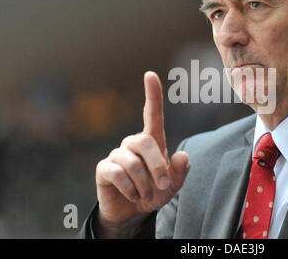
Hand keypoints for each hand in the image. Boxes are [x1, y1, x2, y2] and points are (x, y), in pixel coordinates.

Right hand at [94, 71, 189, 237]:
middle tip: (163, 185)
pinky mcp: (104, 168)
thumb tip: (183, 155)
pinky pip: (117, 173)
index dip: (152, 94)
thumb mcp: (173, 185)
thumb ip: (180, 171)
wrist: (133, 211)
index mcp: (152, 141)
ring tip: (146, 196)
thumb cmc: (154, 192)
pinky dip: (130, 189)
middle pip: (145, 141)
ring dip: (144, 184)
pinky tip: (133, 196)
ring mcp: (117, 154)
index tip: (150, 74)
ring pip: (133, 163)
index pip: (152, 114)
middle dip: (157, 166)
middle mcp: (133, 143)